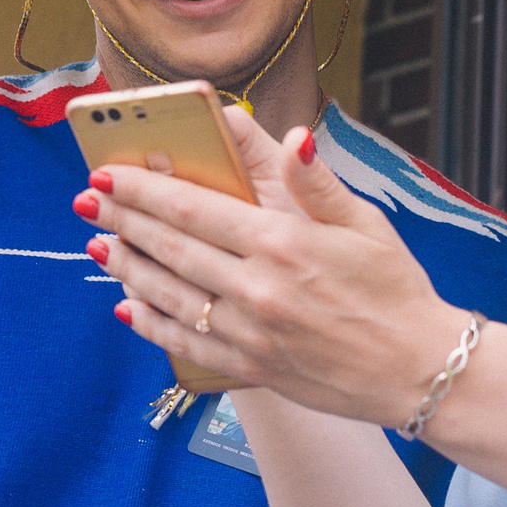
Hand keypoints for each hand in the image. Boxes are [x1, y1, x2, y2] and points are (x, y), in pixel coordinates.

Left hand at [76, 112, 457, 426]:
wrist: (419, 370)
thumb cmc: (395, 289)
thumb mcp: (365, 223)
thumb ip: (317, 181)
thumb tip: (292, 136)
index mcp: (282, 243)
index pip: (193, 208)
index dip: (143, 189)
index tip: (108, 173)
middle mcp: (258, 289)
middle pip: (171, 247)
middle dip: (122, 220)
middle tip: (87, 200)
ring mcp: (250, 333)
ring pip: (169, 295)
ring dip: (126, 268)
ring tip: (96, 247)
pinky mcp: (251, 368)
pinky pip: (186, 344)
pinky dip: (151, 324)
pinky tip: (128, 307)